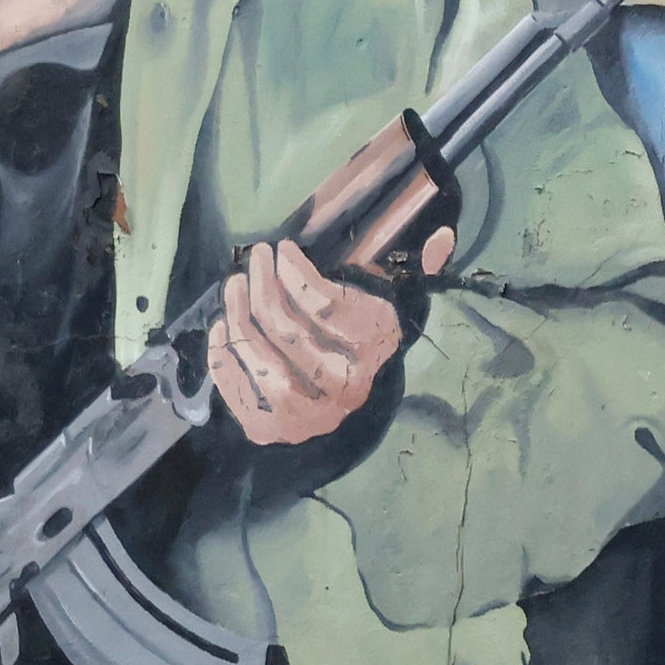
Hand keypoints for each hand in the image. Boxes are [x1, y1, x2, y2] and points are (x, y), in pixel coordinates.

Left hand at [212, 236, 407, 449]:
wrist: (347, 422)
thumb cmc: (365, 349)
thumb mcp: (396, 310)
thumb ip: (421, 273)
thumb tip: (442, 236)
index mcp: (373, 350)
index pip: (324, 305)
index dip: (295, 272)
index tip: (281, 248)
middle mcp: (341, 385)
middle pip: (285, 327)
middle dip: (262, 283)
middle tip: (254, 258)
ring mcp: (304, 412)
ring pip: (258, 354)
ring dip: (237, 312)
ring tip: (234, 285)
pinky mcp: (271, 428)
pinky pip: (236, 385)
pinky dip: (222, 352)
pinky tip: (223, 324)